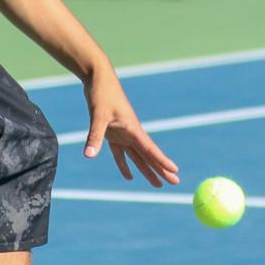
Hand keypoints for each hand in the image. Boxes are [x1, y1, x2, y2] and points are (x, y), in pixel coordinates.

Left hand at [83, 69, 178, 187]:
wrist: (98, 79)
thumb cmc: (102, 93)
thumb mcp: (98, 115)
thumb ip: (95, 136)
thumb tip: (89, 155)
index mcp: (133, 128)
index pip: (150, 148)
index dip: (162, 161)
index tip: (175, 171)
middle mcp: (131, 133)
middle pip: (149, 155)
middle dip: (162, 169)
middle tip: (175, 183)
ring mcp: (123, 134)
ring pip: (138, 157)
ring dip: (147, 170)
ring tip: (158, 185)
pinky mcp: (113, 133)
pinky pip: (121, 154)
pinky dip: (125, 165)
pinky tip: (129, 177)